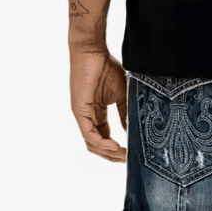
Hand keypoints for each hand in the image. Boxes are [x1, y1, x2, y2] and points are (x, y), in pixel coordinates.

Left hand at [70, 47, 127, 162]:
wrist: (92, 51)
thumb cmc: (105, 67)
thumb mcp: (122, 94)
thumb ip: (125, 112)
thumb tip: (132, 130)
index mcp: (96, 114)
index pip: (105, 139)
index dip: (117, 149)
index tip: (131, 154)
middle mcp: (87, 117)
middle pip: (98, 146)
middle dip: (113, 155)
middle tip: (129, 160)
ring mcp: (82, 116)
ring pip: (92, 144)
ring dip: (109, 153)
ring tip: (124, 156)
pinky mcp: (79, 111)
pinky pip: (89, 134)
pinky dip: (102, 143)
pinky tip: (115, 146)